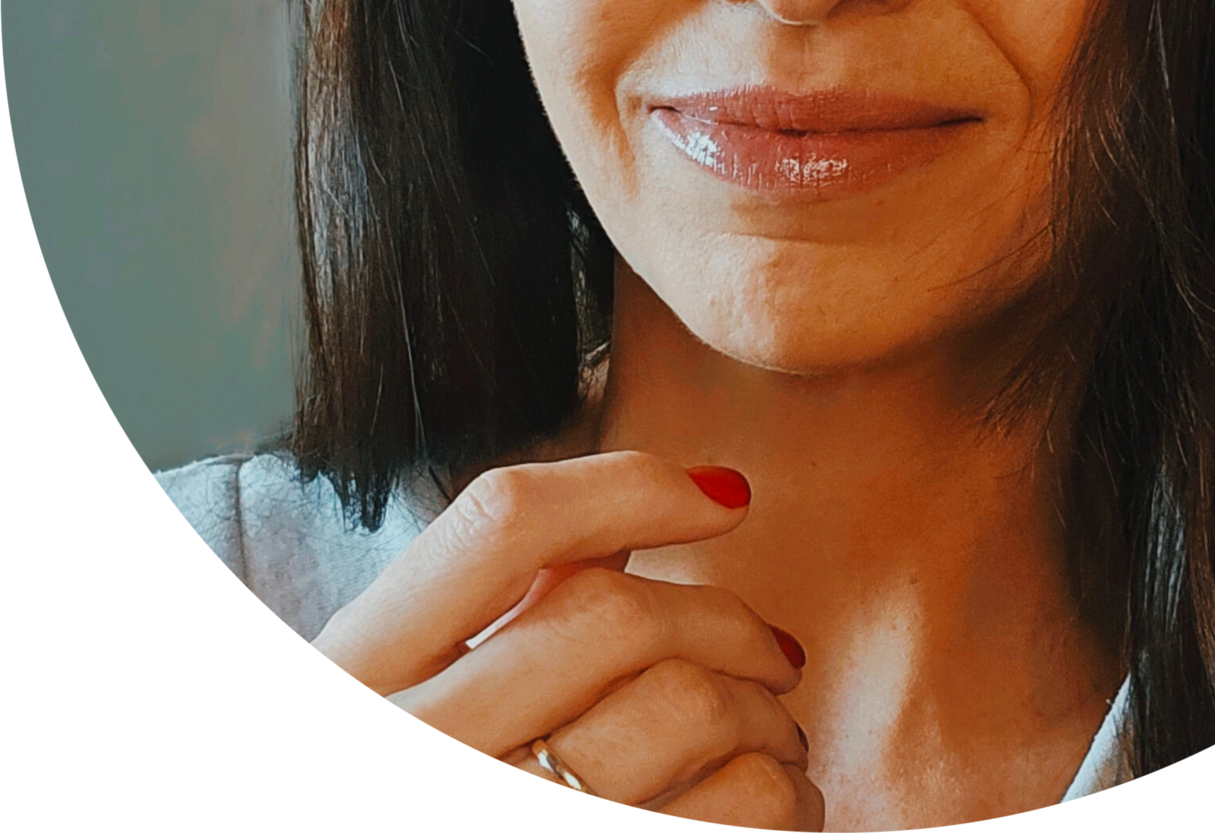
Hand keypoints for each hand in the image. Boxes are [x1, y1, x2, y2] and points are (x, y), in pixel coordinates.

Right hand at [313, 450, 821, 828]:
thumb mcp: (403, 691)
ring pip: (688, 708)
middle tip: (770, 650)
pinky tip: (770, 797)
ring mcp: (501, 814)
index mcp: (364, 668)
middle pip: (617, 616)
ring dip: (762, 710)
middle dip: (727, 622)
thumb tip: (626, 517)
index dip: (631, 486)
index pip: (502, 522)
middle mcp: (424, 742)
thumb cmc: (433, 769)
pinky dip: (778, 791)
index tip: (725, 498)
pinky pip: (734, 809)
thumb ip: (500, 604)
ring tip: (771, 731)